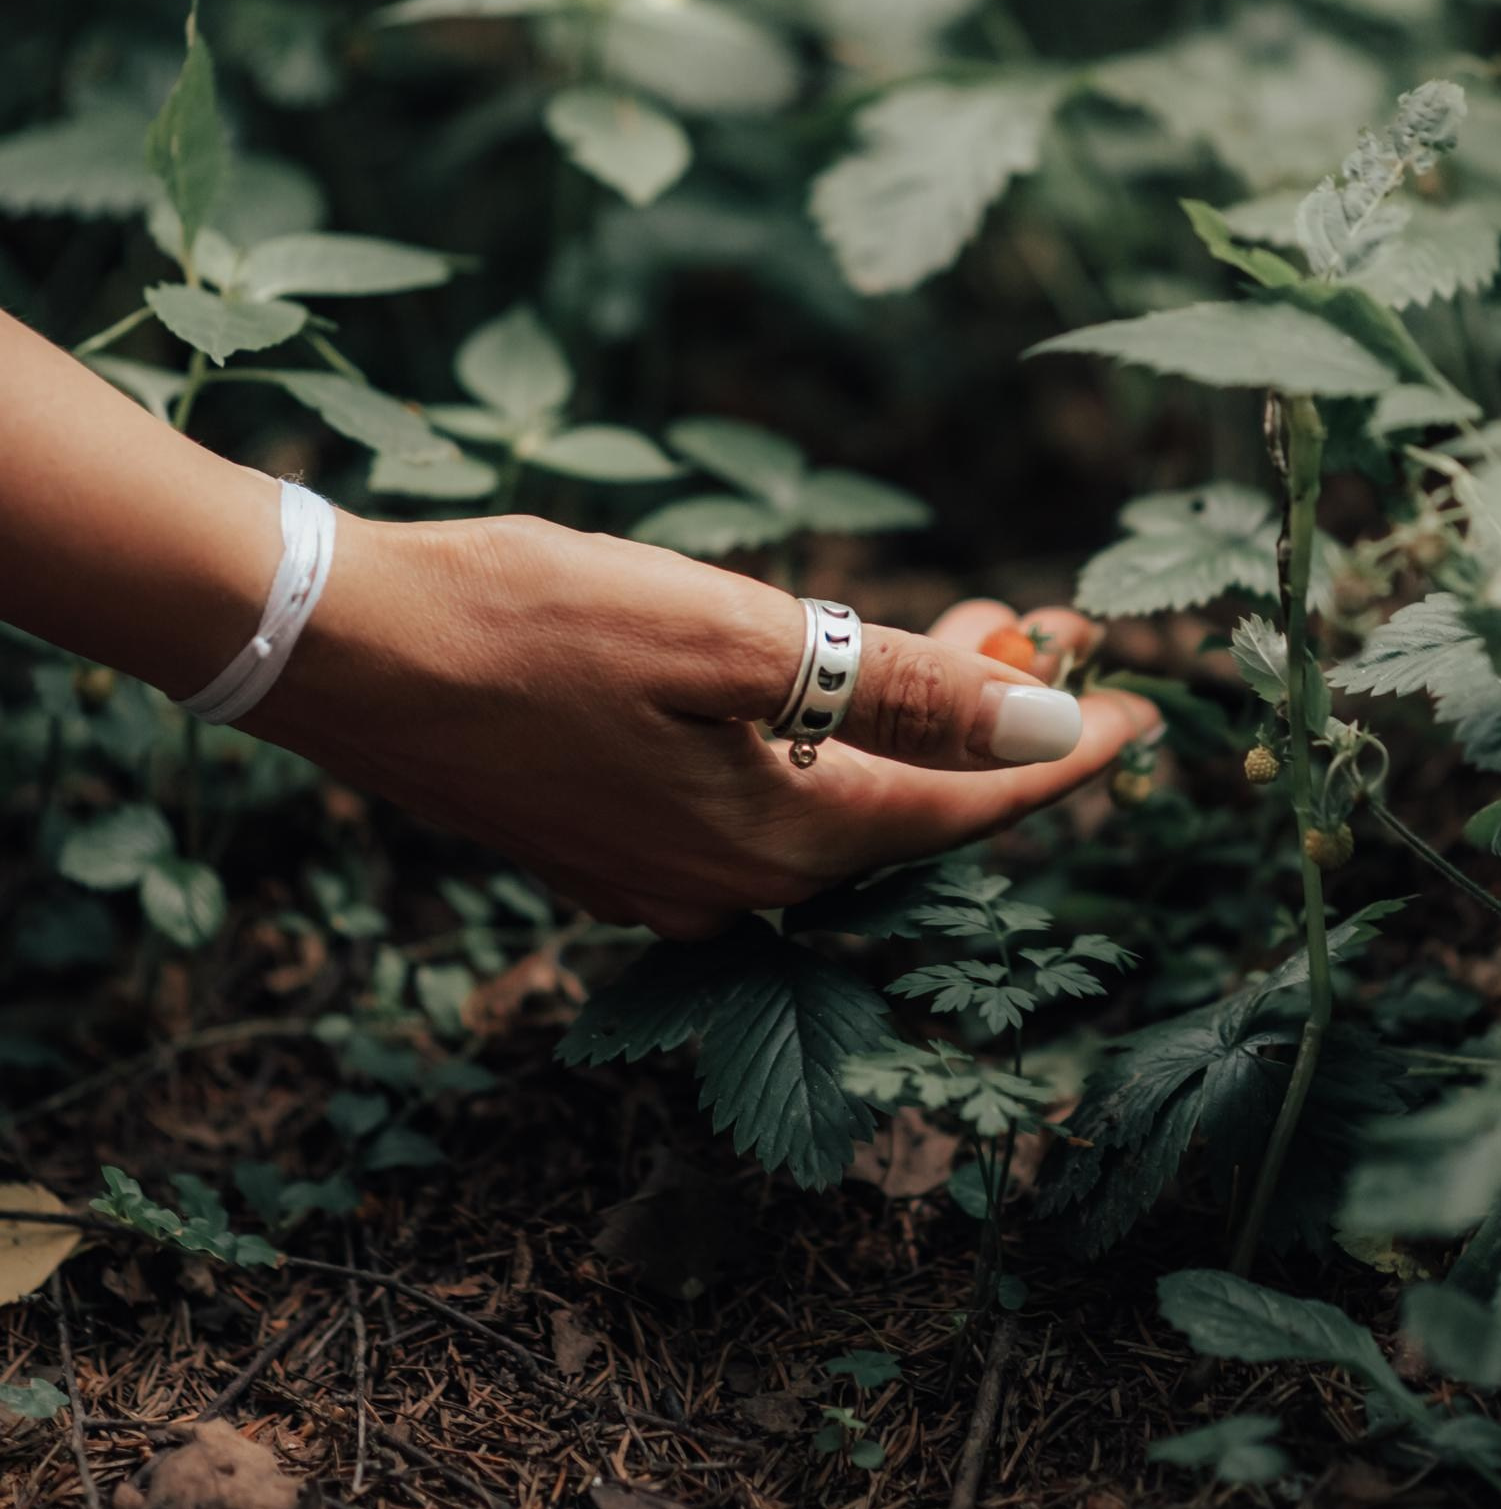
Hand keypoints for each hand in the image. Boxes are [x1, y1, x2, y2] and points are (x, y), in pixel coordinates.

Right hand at [262, 512, 1157, 937]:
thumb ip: (899, 689)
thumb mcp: (727, 634)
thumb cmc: (524, 622)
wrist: (339, 649)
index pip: (969, 806)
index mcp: (774, 842)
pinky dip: (831, 739)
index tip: (1153, 712)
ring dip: (916, 724)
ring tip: (974, 634)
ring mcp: (664, 874)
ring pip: (840, 802)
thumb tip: (1046, 725)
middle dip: (998, 726)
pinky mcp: (613, 838)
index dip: (1069, 757)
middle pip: (911, 809)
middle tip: (1064, 638)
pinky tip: (837, 682)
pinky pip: (770, 800)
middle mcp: (730, 885)